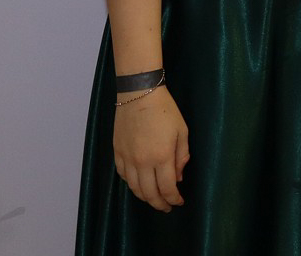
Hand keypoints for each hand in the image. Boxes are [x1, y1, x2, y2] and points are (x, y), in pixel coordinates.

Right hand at [113, 86, 188, 210]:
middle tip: (166, 207)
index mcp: (162, 157)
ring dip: (145, 197)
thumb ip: (181, 156)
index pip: (167, 188)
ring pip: (134, 188)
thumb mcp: (182, 131)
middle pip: (149, 193)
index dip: (173, 199)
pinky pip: (123, 176)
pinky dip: (131, 184)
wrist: (139, 94)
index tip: (178, 202)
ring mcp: (128, 158)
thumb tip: (178, 177)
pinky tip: (138, 184)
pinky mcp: (117, 152)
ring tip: (153, 199)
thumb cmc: (165, 110)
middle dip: (159, 203)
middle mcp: (143, 162)